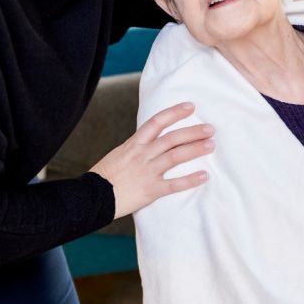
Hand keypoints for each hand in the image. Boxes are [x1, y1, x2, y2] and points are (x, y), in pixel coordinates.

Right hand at [90, 102, 213, 218]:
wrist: (92, 196)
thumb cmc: (104, 176)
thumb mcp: (119, 154)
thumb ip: (136, 148)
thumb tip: (151, 142)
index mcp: (134, 144)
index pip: (157, 122)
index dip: (175, 113)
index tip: (190, 107)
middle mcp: (143, 154)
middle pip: (172, 138)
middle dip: (193, 132)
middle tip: (210, 129)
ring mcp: (147, 172)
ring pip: (175, 156)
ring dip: (195, 150)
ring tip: (211, 145)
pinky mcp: (150, 190)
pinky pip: (174, 184)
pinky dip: (190, 180)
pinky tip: (204, 176)